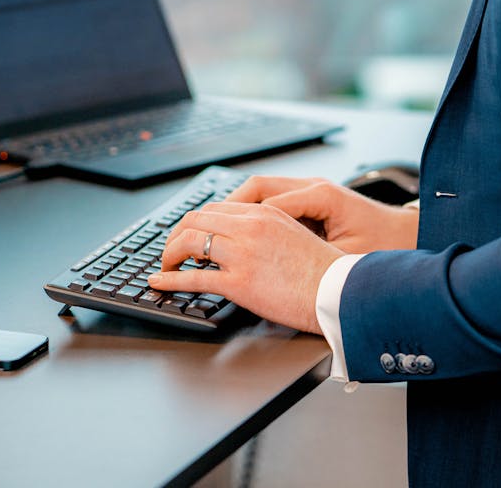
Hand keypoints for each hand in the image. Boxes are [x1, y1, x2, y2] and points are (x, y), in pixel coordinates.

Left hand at [150, 202, 343, 333]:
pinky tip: (160, 282)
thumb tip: (246, 241)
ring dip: (170, 253)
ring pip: (190, 242)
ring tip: (165, 265)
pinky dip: (170, 279)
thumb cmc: (324, 271)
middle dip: (177, 234)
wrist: (339, 292)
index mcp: (265, 214)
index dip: (197, 222)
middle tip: (172, 249)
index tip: (190, 234)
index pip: (217, 208)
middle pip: (197, 220)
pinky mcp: (239, 282)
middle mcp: (251, 228)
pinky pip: (194, 278)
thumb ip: (268, 231)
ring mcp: (243, 254)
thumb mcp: (296, 235)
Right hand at [227, 176, 418, 252]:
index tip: (217, 244)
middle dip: (226, 208)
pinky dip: (250, 212)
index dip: (240, 224)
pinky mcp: (309, 200)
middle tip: (200, 229)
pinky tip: (237, 230)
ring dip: (234, 208)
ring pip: (259, 190)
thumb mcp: (348, 257)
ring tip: (211, 229)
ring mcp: (309, 189)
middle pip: (256, 187)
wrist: (407, 235)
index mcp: (322, 196)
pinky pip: (270, 199)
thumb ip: (313, 258)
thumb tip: (279, 268)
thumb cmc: (384, 246)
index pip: (269, 203)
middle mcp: (312, 187)